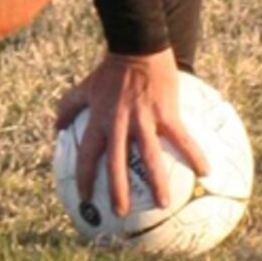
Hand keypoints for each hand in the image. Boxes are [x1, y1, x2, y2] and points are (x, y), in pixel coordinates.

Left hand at [55, 49, 209, 215]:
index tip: (85, 198)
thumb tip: (55, 129)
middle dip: (117, 190)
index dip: (84, 177)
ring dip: (157, 183)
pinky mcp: (165, 113)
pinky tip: (206, 173)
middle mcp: (119, 123)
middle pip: (116, 163)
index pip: (87, 155)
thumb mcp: (84, 88)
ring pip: (150, 157)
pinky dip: (194, 155)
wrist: (136, 46)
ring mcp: (143, 119)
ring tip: (164, 205)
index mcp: (99, 120)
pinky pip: (182, 139)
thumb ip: (68, 107)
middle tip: (121, 213)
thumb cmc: (109, 70)